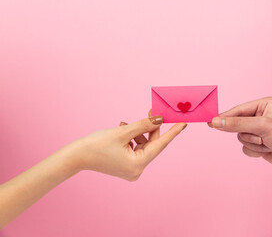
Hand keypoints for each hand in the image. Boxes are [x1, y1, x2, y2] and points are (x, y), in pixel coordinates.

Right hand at [67, 111, 186, 180]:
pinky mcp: (126, 167)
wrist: (76, 157)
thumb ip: (143, 125)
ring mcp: (131, 170)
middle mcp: (137, 170)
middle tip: (152, 112)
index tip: (183, 123)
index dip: (172, 132)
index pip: (160, 145)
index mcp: (138, 165)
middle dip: (150, 128)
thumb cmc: (96, 145)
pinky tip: (123, 131)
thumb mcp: (123, 132)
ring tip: (125, 125)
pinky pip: (135, 149)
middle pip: (151, 144)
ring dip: (137, 133)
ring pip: (142, 145)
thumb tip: (160, 119)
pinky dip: (132, 139)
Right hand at [209, 97, 271, 171]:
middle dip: (249, 135)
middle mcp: (260, 116)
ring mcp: (259, 131)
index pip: (238, 110)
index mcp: (263, 105)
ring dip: (253, 144)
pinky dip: (255, 151)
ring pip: (240, 138)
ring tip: (268, 144)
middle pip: (237, 126)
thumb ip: (237, 124)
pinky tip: (268, 151)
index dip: (225, 117)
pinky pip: (245, 148)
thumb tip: (216, 122)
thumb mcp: (261, 127)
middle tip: (260, 138)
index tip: (210, 122)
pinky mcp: (259, 143)